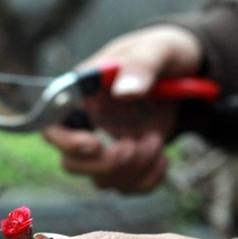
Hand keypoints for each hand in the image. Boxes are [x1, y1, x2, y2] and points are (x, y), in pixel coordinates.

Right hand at [43, 25, 203, 192]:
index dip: (67, 141)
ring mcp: (105, 147)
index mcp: (81, 94)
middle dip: (104, 164)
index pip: (52, 125)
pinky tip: (163, 156)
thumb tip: (124, 91)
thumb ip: (140, 67)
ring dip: (132, 170)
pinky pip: (127, 187)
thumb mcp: (156, 51)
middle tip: (132, 146)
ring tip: (156, 139)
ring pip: (101, 180)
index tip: (94, 143)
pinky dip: (148, 180)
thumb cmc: (162, 53)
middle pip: (72, 163)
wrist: (184, 69)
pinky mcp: (126, 162)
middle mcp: (86, 124)